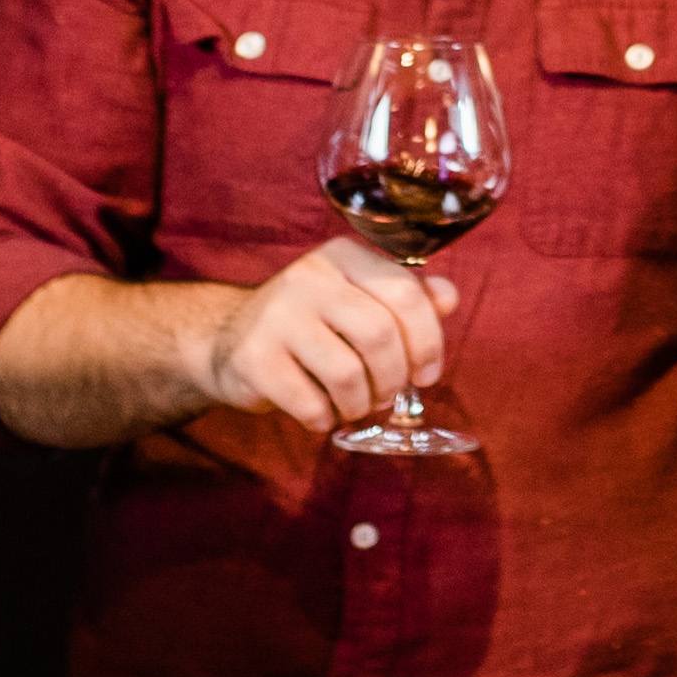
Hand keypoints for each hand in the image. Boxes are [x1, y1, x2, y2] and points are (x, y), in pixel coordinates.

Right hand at [202, 238, 461, 431]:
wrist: (227, 340)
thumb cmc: (311, 325)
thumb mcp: (358, 300)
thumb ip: (407, 298)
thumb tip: (448, 298)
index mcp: (342, 256)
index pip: (405, 294)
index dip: (428, 342)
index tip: (427, 374)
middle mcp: (308, 277)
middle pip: (379, 336)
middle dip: (393, 379)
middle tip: (385, 395)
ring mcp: (276, 316)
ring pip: (347, 374)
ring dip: (360, 404)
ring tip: (353, 405)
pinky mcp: (253, 358)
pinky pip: (311, 404)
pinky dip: (325, 420)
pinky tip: (320, 413)